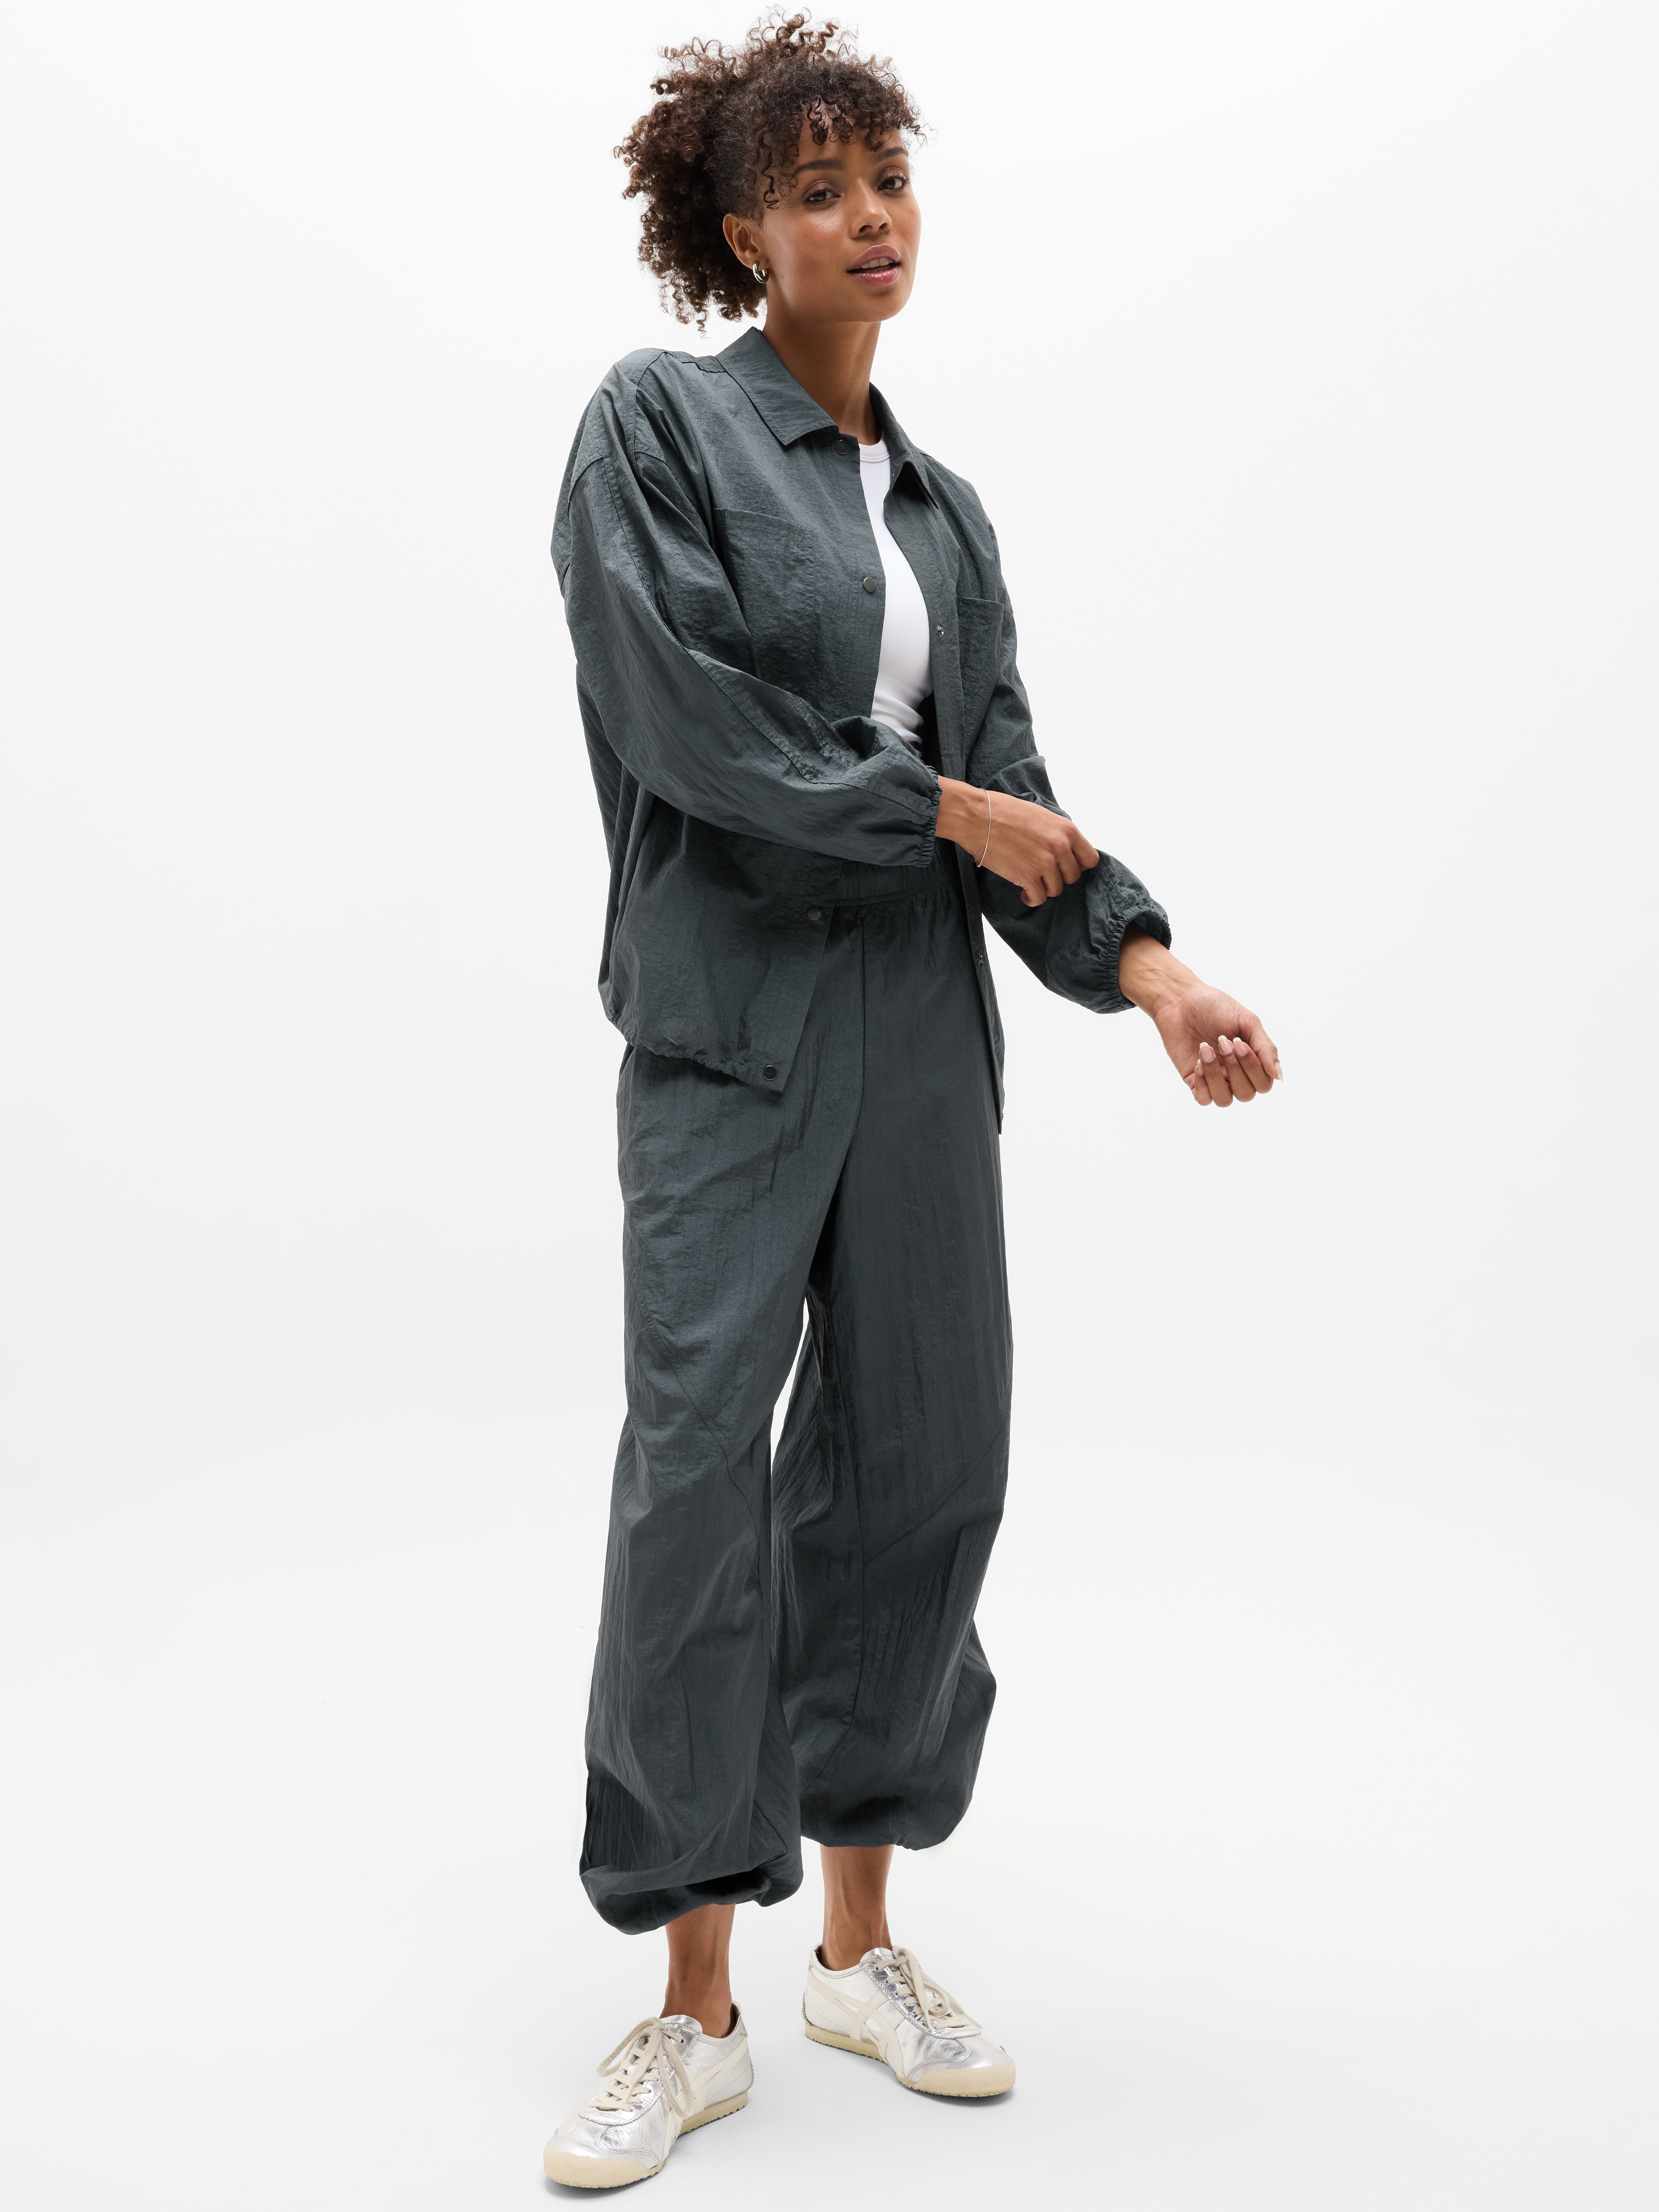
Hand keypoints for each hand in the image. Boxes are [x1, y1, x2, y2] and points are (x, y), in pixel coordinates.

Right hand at [935, 778, 1097, 905]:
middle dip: (1058, 877)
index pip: (1090, 859)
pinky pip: (1038, 898)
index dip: (1078, 866)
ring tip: (1031, 882)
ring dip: (1044, 888)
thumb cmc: (1004, 811)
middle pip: (1072, 877)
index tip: (1066, 867)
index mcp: (1066, 830)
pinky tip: (1024, 893)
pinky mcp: (1027, 876)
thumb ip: (1057, 833)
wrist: (977, 817)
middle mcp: (1060, 847)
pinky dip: (1031, 899)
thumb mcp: (1041, 815)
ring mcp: (1044, 863)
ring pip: (1056, 890)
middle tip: (1043, 874)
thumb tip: (1064, 850)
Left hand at [1118, 933, 1283, 1106]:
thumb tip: (1279, 1076)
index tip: (1239, 1042)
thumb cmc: (1216, 1007)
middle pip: (1246, 1094)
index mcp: (1252, 1061)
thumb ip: (1265, 1049)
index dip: (1253, 1067)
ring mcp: (1215, 1079)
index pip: (1264, 1084)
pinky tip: (1198, 1062)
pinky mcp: (1194, 1081)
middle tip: (1222, 1041)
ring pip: (1225, 1100)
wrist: (1181, 1000)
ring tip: (1206, 1049)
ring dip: (1216, 1076)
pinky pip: (1204, 1099)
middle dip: (1235, 1069)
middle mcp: (1235, 1075)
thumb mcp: (1248, 1022)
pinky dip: (1203, 1084)